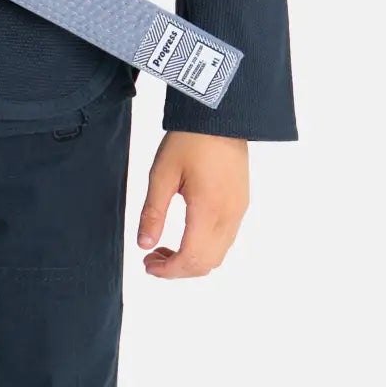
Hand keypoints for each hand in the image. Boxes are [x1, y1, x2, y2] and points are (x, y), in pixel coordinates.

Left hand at [135, 130, 248, 277]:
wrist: (221, 115)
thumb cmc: (189, 140)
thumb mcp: (162, 174)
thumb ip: (153, 212)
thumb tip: (144, 244)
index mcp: (208, 210)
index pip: (191, 259)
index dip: (168, 270)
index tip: (147, 265)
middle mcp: (229, 216)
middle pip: (207, 264)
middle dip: (178, 269)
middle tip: (152, 258)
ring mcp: (239, 211)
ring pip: (219, 255)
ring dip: (192, 260)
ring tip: (165, 248)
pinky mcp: (241, 203)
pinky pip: (226, 239)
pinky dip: (205, 248)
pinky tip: (186, 234)